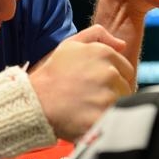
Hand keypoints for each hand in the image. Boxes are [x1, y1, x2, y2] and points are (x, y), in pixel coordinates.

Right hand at [29, 25, 133, 140]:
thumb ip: (97, 35)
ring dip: (108, 109)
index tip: (95, 86)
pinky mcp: (102, 117)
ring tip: (87, 110)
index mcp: (104, 54)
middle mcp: (109, 72)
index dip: (112, 80)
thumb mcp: (70, 45)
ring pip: (121, 105)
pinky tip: (89, 121)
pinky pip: (114, 121)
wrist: (33, 102)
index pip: (126, 71)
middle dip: (112, 94)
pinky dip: (104, 123)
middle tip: (89, 99)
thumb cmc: (52, 74)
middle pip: (125, 88)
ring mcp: (107, 95)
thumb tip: (122, 44)